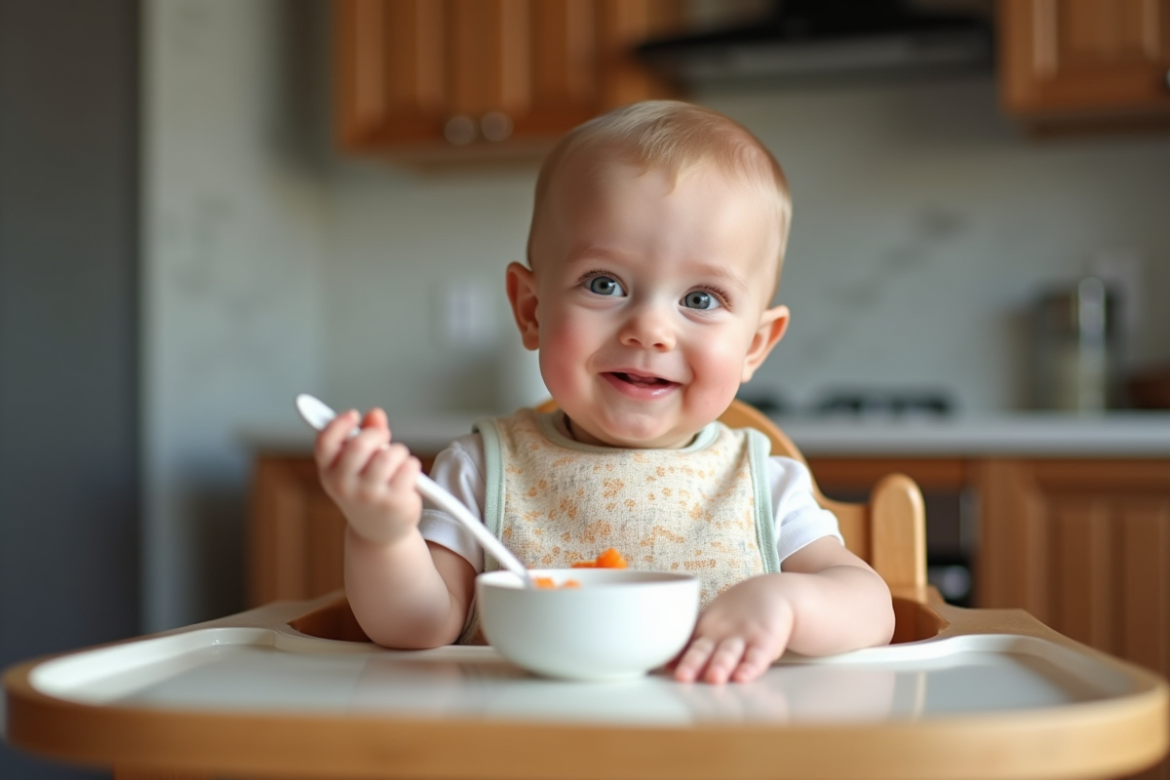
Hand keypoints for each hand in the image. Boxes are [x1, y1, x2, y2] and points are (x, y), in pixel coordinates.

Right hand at [314, 407, 422, 544]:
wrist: (378, 532)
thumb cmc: (367, 491)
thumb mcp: (357, 467)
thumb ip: (365, 436)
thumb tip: (375, 414)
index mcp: (329, 473)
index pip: (325, 443)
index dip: (338, 424)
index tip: (353, 414)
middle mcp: (345, 486)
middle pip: (360, 444)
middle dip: (377, 434)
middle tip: (384, 437)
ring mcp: (369, 496)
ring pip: (389, 455)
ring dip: (398, 451)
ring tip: (397, 460)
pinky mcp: (394, 502)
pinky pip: (409, 467)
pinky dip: (412, 465)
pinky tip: (407, 475)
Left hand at [672, 575, 793, 684]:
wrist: (770, 592)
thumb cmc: (734, 615)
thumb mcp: (710, 624)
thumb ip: (690, 646)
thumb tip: (666, 665)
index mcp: (703, 631)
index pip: (686, 646)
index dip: (675, 658)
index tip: (663, 669)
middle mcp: (720, 634)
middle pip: (703, 649)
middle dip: (693, 663)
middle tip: (682, 676)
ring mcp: (743, 636)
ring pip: (729, 652)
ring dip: (721, 665)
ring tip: (713, 678)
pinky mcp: (765, 640)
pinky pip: (757, 655)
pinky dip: (750, 667)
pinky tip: (743, 676)